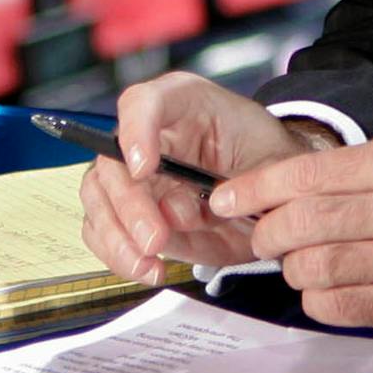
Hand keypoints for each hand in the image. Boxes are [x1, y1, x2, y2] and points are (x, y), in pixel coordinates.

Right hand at [78, 71, 307, 284]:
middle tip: (155, 238)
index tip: (145, 168)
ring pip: (99, 199)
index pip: (144, 103)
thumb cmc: (269, 159)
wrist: (274, 190)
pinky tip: (148, 269)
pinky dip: (119, 255)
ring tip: (149, 263)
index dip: (136, 132)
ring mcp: (136, 175)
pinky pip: (104, 231)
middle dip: (130, 205)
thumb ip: (239, 178)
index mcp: (185, 103)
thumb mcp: (274, 157)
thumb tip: (188, 208)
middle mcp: (150, 136)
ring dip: (118, 237)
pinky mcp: (132, 212)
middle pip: (113, 163)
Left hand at [213, 137, 372, 337]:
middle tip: (266, 235)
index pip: (311, 173)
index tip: (229, 197)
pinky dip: (317, 298)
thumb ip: (362, 172)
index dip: (260, 186)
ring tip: (301, 260)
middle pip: (304, 220)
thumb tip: (280, 187)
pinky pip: (337, 305)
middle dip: (269, 231)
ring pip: (314, 266)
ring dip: (293, 266)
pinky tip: (328, 285)